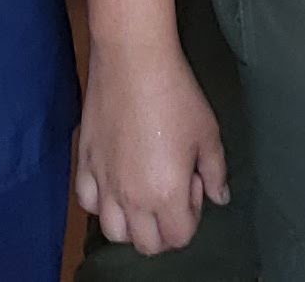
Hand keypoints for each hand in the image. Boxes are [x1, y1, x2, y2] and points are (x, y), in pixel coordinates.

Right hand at [74, 40, 228, 252]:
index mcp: (166, 195)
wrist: (132, 61)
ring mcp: (104, 183)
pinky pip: (87, 202)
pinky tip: (115, 182)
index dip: (192, 216)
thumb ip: (215, 173)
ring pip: (114, 231)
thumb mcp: (208, 134)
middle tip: (172, 192)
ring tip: (143, 192)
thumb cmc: (177, 95)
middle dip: (164, 228)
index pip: (179, 237)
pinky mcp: (85, 164)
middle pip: (146, 244)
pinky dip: (102, 202)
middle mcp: (132, 198)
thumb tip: (219, 197)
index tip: (193, 183)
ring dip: (132, 223)